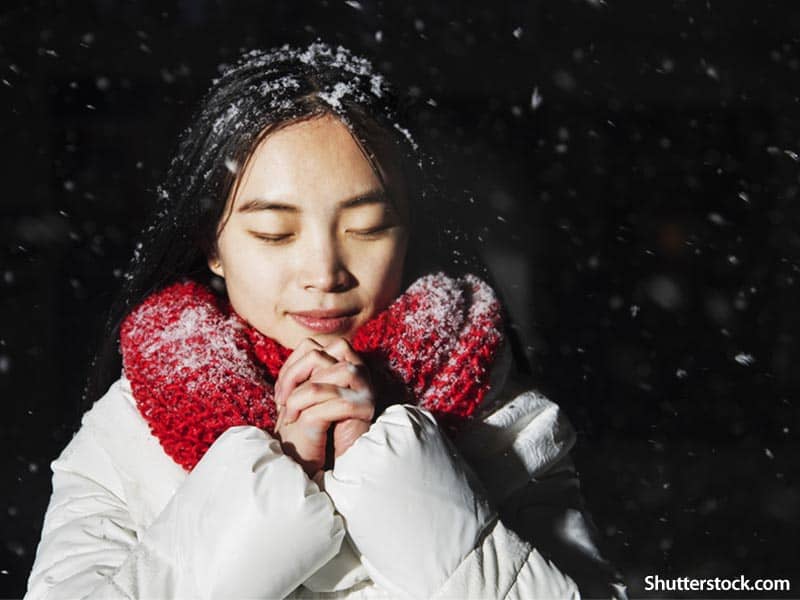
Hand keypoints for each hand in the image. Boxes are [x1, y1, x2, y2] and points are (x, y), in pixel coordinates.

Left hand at [274, 338, 374, 474]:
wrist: (326, 464)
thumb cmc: (311, 429)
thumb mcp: (302, 397)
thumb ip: (304, 374)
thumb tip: (293, 358)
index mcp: (342, 362)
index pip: (312, 345)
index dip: (290, 365)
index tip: (280, 393)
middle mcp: (358, 371)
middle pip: (320, 353)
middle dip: (293, 375)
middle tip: (282, 402)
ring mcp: (366, 389)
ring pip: (332, 372)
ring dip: (302, 394)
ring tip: (291, 413)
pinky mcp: (367, 409)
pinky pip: (340, 402)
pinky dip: (313, 410)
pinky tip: (300, 422)